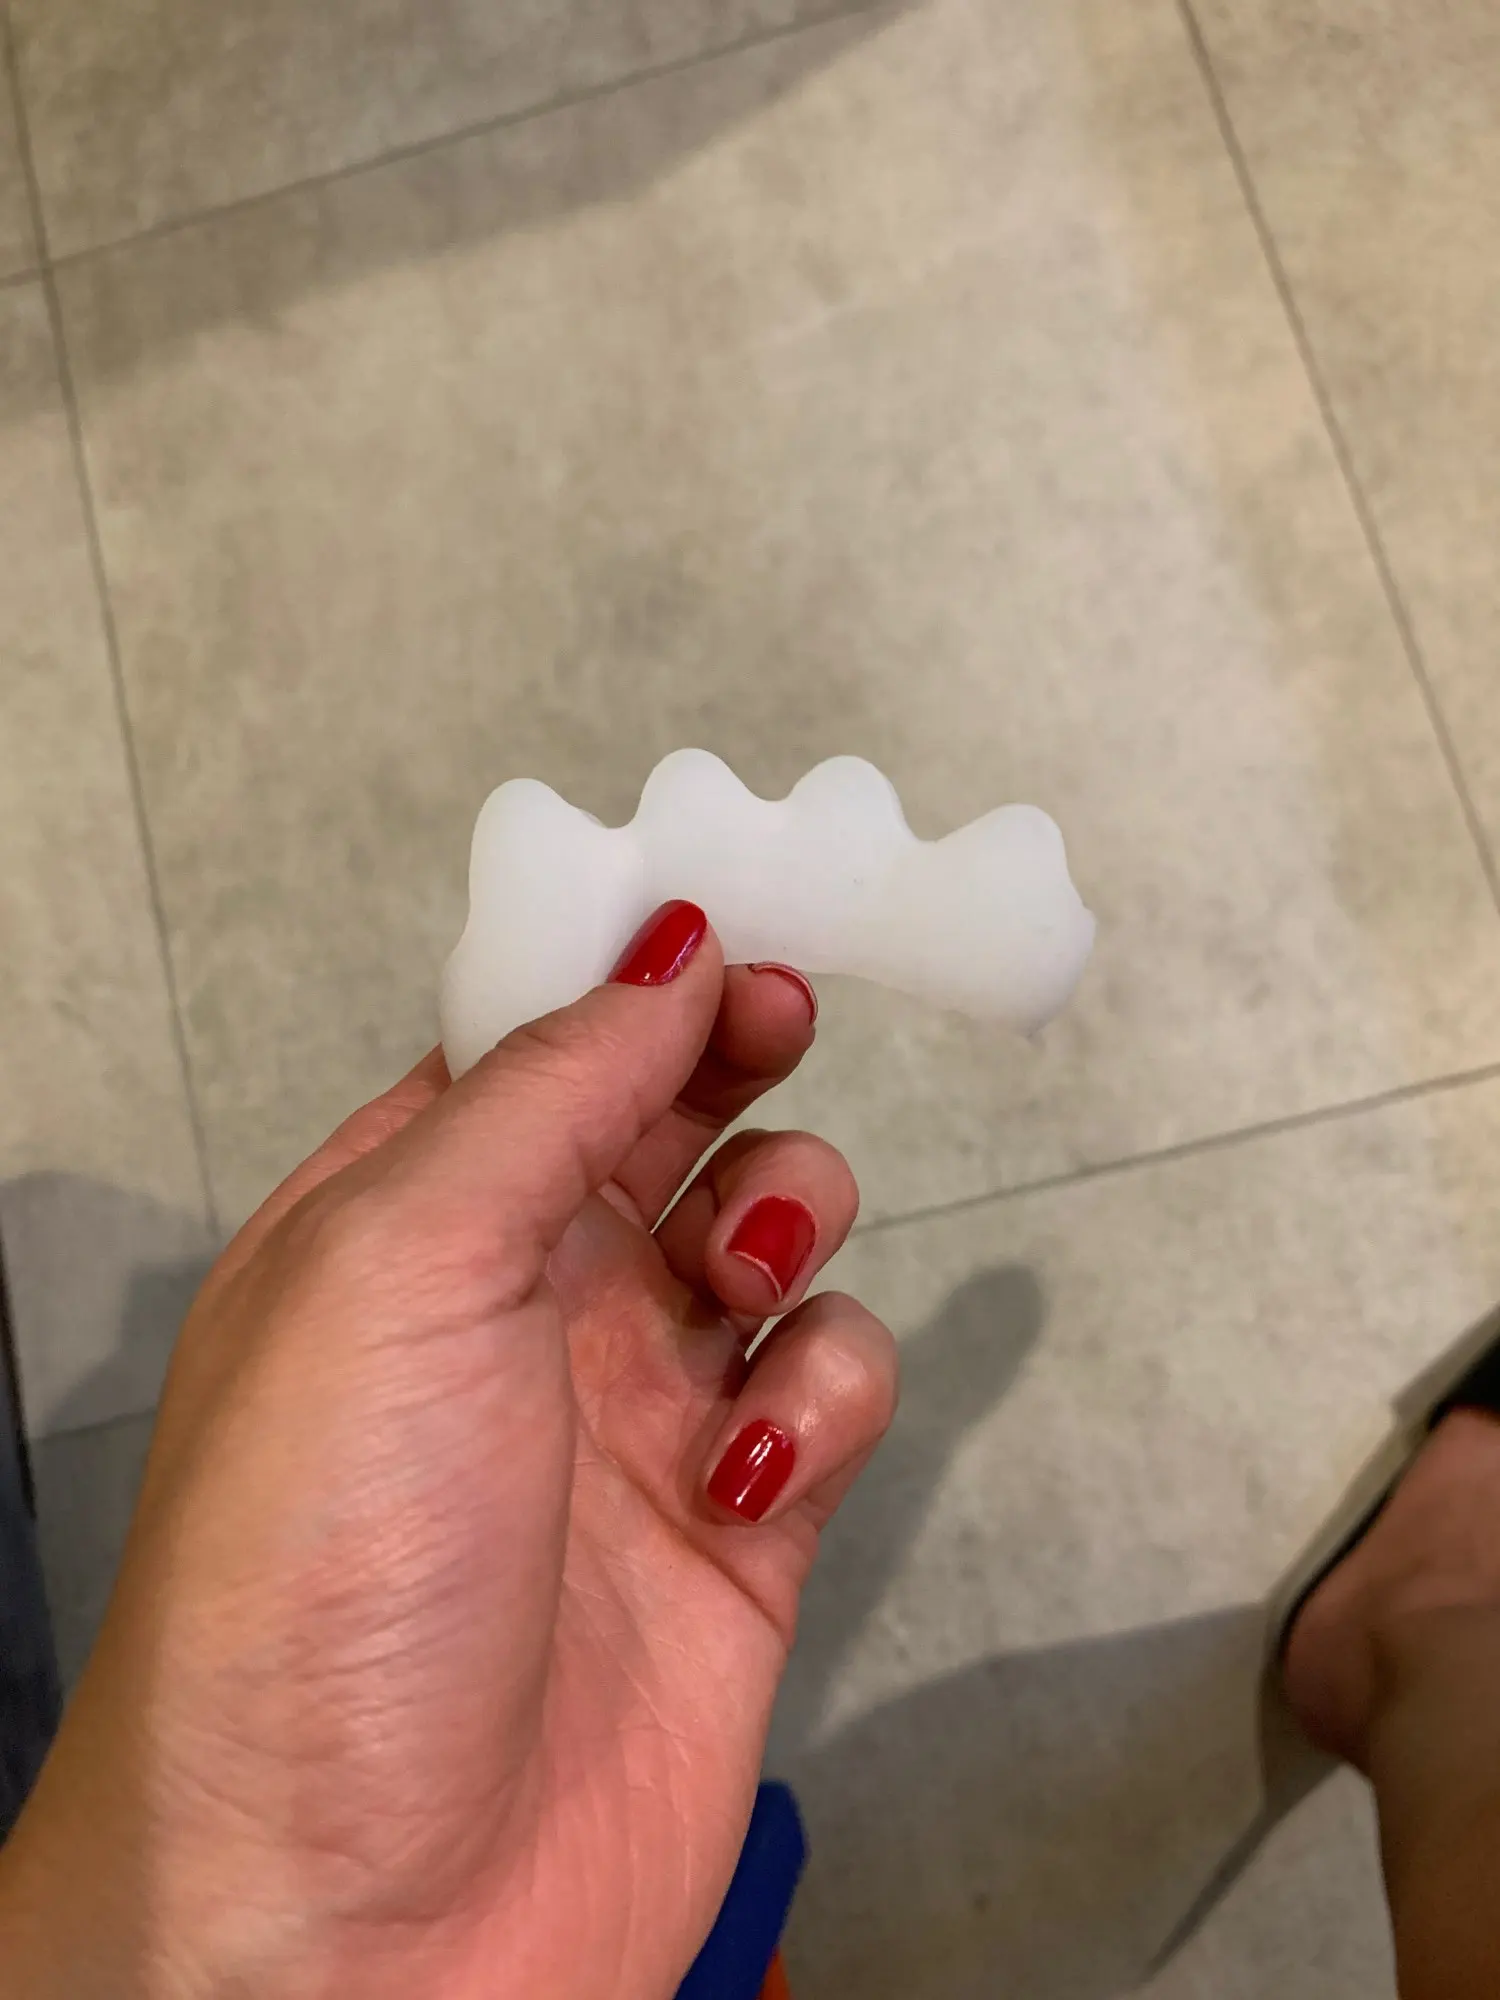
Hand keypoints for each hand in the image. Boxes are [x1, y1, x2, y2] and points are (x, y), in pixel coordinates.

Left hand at [0, 905, 896, 1999]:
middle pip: (665, 1123)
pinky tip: (757, 1459)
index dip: (632, 974)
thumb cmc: (316, 1581)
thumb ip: (543, 1094)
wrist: (364, 1926)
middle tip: (779, 1026)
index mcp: (400, 1226)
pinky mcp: (742, 1526)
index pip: (535, 1049)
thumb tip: (662, 946)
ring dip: (790, 1220)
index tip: (728, 917)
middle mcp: (518, 1306)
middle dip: (732, 1062)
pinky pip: (833, 1386)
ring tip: (750, 1271)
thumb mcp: (395, 1270)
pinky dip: (829, 1391)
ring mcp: (634, 1414)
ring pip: (771, 1240)